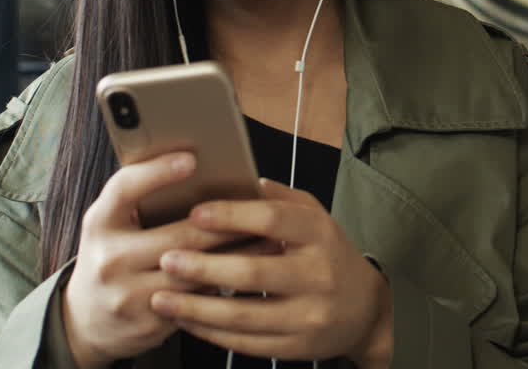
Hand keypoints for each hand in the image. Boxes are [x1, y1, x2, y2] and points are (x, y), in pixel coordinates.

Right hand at [62, 152, 250, 367]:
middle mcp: (110, 259)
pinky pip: (197, 301)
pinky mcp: (149, 324)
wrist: (87, 319)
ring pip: (196, 271)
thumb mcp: (111, 224)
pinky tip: (249, 272)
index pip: (125, 189)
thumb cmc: (111, 256)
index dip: (158, 172)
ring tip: (268, 238)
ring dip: (237, 255)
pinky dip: (226, 284)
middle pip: (178, 236)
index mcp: (100, 224)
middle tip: (258, 207)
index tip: (191, 158)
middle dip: (225, 222)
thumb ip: (140, 199)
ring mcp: (128, 295)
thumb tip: (196, 167)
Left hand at [150, 179, 393, 365]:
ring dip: (196, 307)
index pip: (272, 221)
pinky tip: (186, 320)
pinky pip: (246, 343)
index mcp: (320, 235)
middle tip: (166, 259)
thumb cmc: (329, 255)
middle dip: (203, 267)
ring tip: (161, 297)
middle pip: (253, 273)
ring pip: (243, 316)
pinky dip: (210, 332)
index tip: (195, 214)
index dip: (231, 216)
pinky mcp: (296, 347)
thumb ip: (282, 199)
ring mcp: (308, 316)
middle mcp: (317, 276)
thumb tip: (247, 180)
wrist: (366, 310)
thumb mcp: (316, 219)